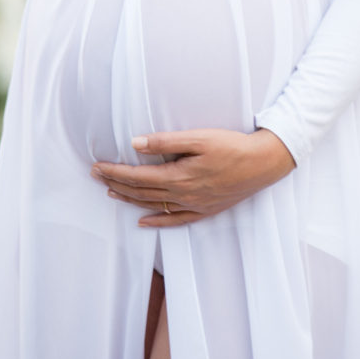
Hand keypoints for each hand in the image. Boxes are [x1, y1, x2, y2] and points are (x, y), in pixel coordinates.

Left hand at [90, 128, 295, 226]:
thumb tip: (135, 144)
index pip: (137, 177)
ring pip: (154, 206)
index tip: (97, 166)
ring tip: (111, 193)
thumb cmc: (231, 145)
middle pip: (141, 192)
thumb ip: (165, 142)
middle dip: (116, 184)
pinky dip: (157, 221)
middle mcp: (183, 195)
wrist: (263, 164)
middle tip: (96, 176)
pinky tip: (143, 221)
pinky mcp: (205, 210)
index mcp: (178, 176)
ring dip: (130, 200)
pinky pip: (175, 220)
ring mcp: (194, 205)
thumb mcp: (198, 137)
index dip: (115, 172)